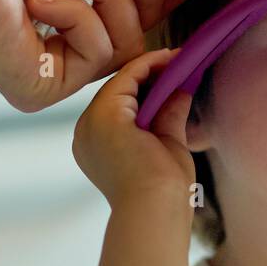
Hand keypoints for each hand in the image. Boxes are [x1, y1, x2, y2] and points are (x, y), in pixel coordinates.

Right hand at [72, 48, 196, 207]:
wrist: (157, 208)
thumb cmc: (164, 190)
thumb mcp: (166, 144)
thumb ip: (168, 116)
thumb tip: (180, 89)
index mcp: (97, 146)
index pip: (121, 106)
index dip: (148, 87)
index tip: (175, 73)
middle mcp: (86, 132)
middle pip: (119, 92)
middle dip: (150, 74)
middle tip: (178, 60)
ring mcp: (90, 122)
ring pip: (121, 82)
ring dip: (151, 67)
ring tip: (178, 57)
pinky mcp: (104, 114)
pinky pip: (127, 78)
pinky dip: (149, 65)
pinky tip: (170, 58)